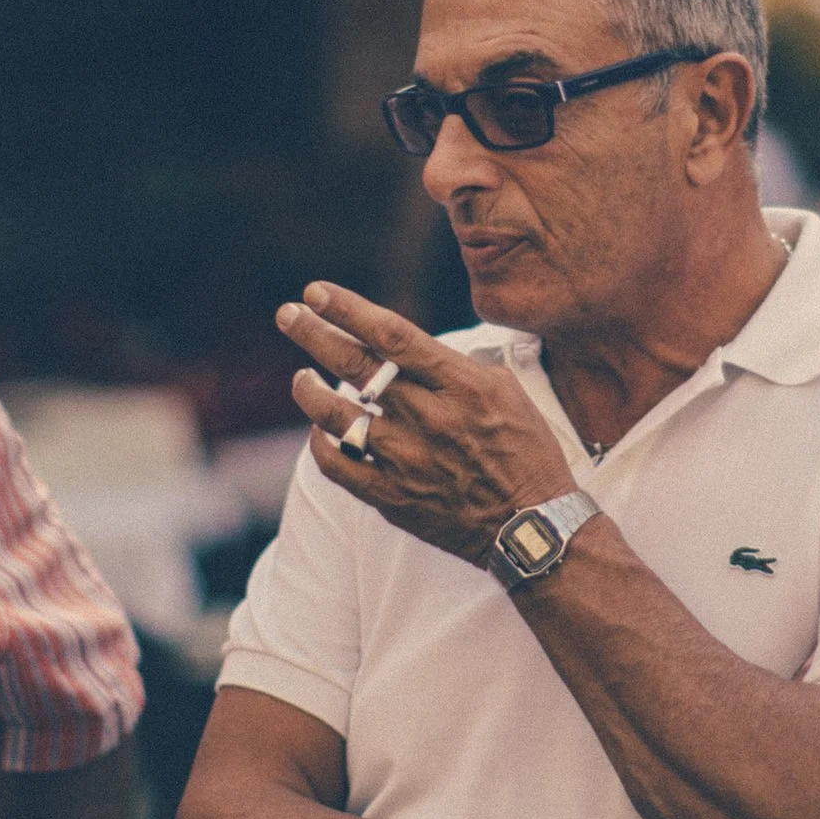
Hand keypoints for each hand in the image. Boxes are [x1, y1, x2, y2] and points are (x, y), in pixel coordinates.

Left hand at [278, 282, 576, 563]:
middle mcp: (430, 418)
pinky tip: (318, 431)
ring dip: (309, 391)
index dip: (348, 310)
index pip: (392, 335)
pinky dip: (321, 445)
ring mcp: (407, 460)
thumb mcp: (507, 390)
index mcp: (461, 385)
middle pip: (355, 366)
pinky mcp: (393, 497)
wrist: (531, 526)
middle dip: (315, 334)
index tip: (317, 292)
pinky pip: (338, 466)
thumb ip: (456, 365)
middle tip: (288, 314)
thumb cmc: (526, 451)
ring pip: (336, 416)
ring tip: (301, 377)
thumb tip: (414, 348)